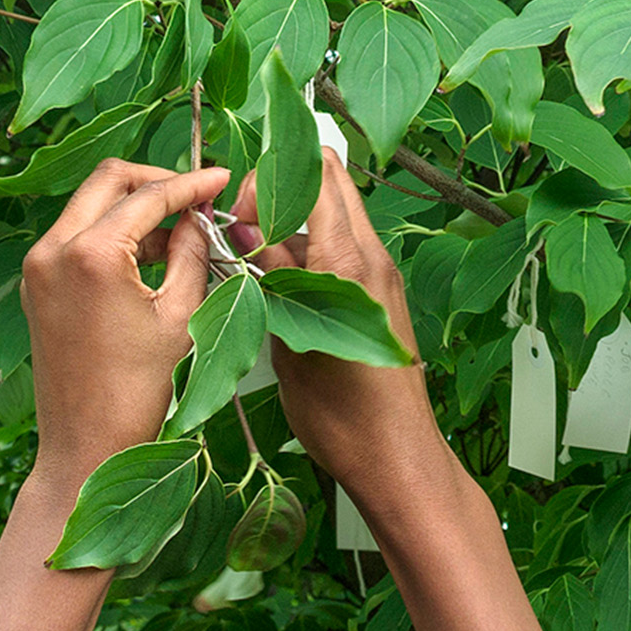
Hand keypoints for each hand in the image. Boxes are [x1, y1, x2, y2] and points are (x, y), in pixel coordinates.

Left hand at [16, 161, 235, 474]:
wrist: (86, 446)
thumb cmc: (139, 391)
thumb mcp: (181, 314)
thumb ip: (191, 251)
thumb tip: (199, 214)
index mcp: (87, 253)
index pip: (146, 196)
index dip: (191, 183)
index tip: (223, 178)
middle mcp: (50, 250)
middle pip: (107, 182)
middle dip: (156, 181)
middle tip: (198, 195)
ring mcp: (36, 268)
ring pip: (89, 207)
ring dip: (135, 209)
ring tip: (186, 232)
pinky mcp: (35, 286)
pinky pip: (76, 239)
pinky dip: (113, 236)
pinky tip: (154, 255)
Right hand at [251, 139, 442, 492]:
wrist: (393, 456)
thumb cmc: (342, 413)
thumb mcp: (288, 340)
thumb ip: (268, 275)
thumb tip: (239, 226)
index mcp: (349, 262)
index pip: (319, 175)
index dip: (271, 177)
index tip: (237, 214)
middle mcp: (371, 259)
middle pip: (331, 184)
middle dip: (281, 188)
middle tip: (241, 224)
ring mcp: (378, 276)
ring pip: (331, 220)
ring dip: (289, 226)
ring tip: (248, 260)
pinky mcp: (376, 297)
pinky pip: (337, 254)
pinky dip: (303, 255)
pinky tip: (272, 288)